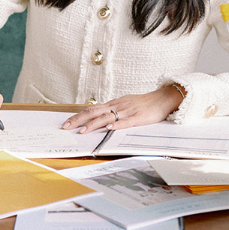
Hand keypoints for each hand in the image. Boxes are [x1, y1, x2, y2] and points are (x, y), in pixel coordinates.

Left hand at [60, 86, 182, 133]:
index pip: (91, 109)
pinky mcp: (138, 117)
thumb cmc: (143, 103)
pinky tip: (109, 128)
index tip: (66, 123)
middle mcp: (117, 106)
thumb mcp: (124, 105)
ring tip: (82, 131)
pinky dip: (117, 125)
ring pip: (107, 117)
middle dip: (79, 120)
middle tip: (66, 127)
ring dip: (93, 125)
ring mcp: (127, 111)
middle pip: (94, 112)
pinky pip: (126, 122)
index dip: (78, 116)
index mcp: (113, 104)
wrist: (162, 98)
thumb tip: (98, 119)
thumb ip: (112, 111)